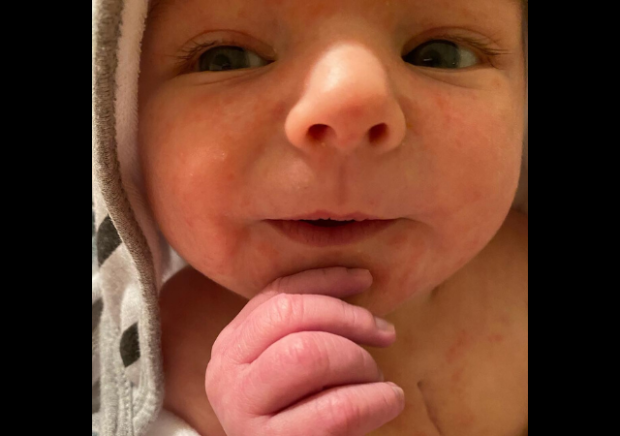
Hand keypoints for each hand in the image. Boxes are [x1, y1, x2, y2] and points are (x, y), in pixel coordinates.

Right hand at [205, 267, 404, 435]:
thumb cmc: (300, 411)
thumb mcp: (287, 364)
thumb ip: (304, 326)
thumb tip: (359, 279)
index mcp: (230, 346)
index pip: (277, 294)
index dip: (325, 280)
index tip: (365, 279)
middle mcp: (225, 375)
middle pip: (291, 316)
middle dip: (348, 318)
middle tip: (384, 334)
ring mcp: (243, 413)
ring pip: (310, 354)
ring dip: (359, 361)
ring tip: (376, 378)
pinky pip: (339, 409)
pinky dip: (376, 399)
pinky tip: (389, 400)